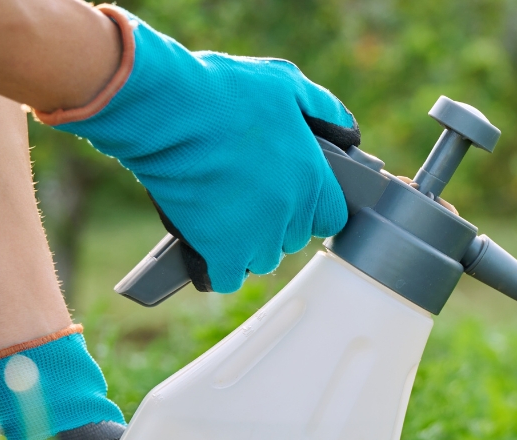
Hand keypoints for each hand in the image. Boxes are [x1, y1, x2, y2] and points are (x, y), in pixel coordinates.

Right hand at [46, 7, 356, 293]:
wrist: (168, 110)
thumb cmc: (224, 91)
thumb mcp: (286, 83)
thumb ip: (323, 108)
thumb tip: (348, 133)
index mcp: (313, 179)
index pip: (331, 217)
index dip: (311, 209)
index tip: (292, 198)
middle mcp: (291, 213)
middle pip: (292, 238)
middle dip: (276, 224)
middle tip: (249, 199)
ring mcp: (257, 236)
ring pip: (262, 259)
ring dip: (247, 244)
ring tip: (224, 217)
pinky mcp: (220, 250)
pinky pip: (227, 278)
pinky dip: (218, 267)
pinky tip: (209, 249)